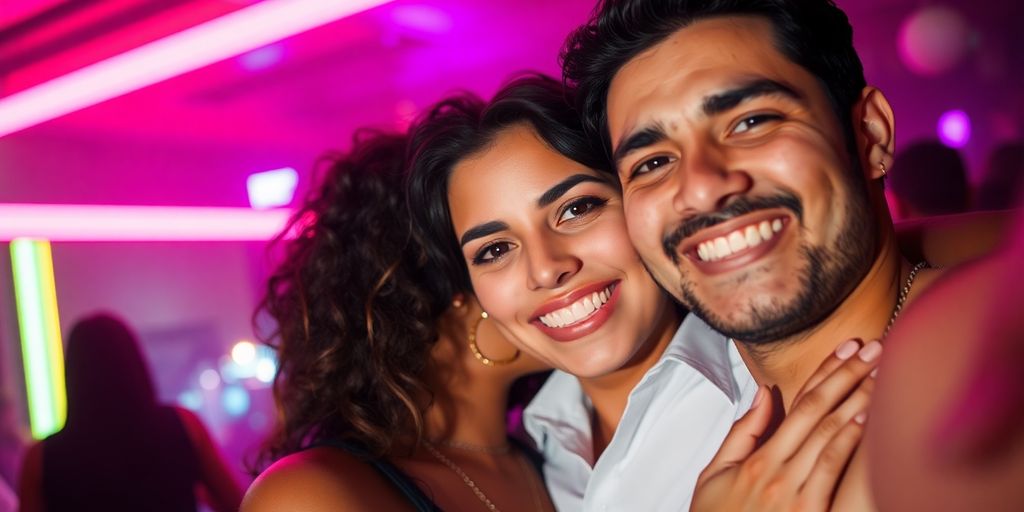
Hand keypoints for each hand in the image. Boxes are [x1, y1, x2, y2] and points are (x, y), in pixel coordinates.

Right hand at [691, 339, 881, 511]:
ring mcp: (794, 495)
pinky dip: (849, 442)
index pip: (798, 404)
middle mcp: (776, 471)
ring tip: (881, 375)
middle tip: (875, 348)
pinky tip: (866, 420)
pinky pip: (831, 471)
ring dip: (858, 401)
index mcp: (756, 460)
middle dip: (849, 376)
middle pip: (818, 412)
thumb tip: (765, 394)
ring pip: (830, 436)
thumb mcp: (714, 476)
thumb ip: (742, 433)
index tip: (847, 348)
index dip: (825, 372)